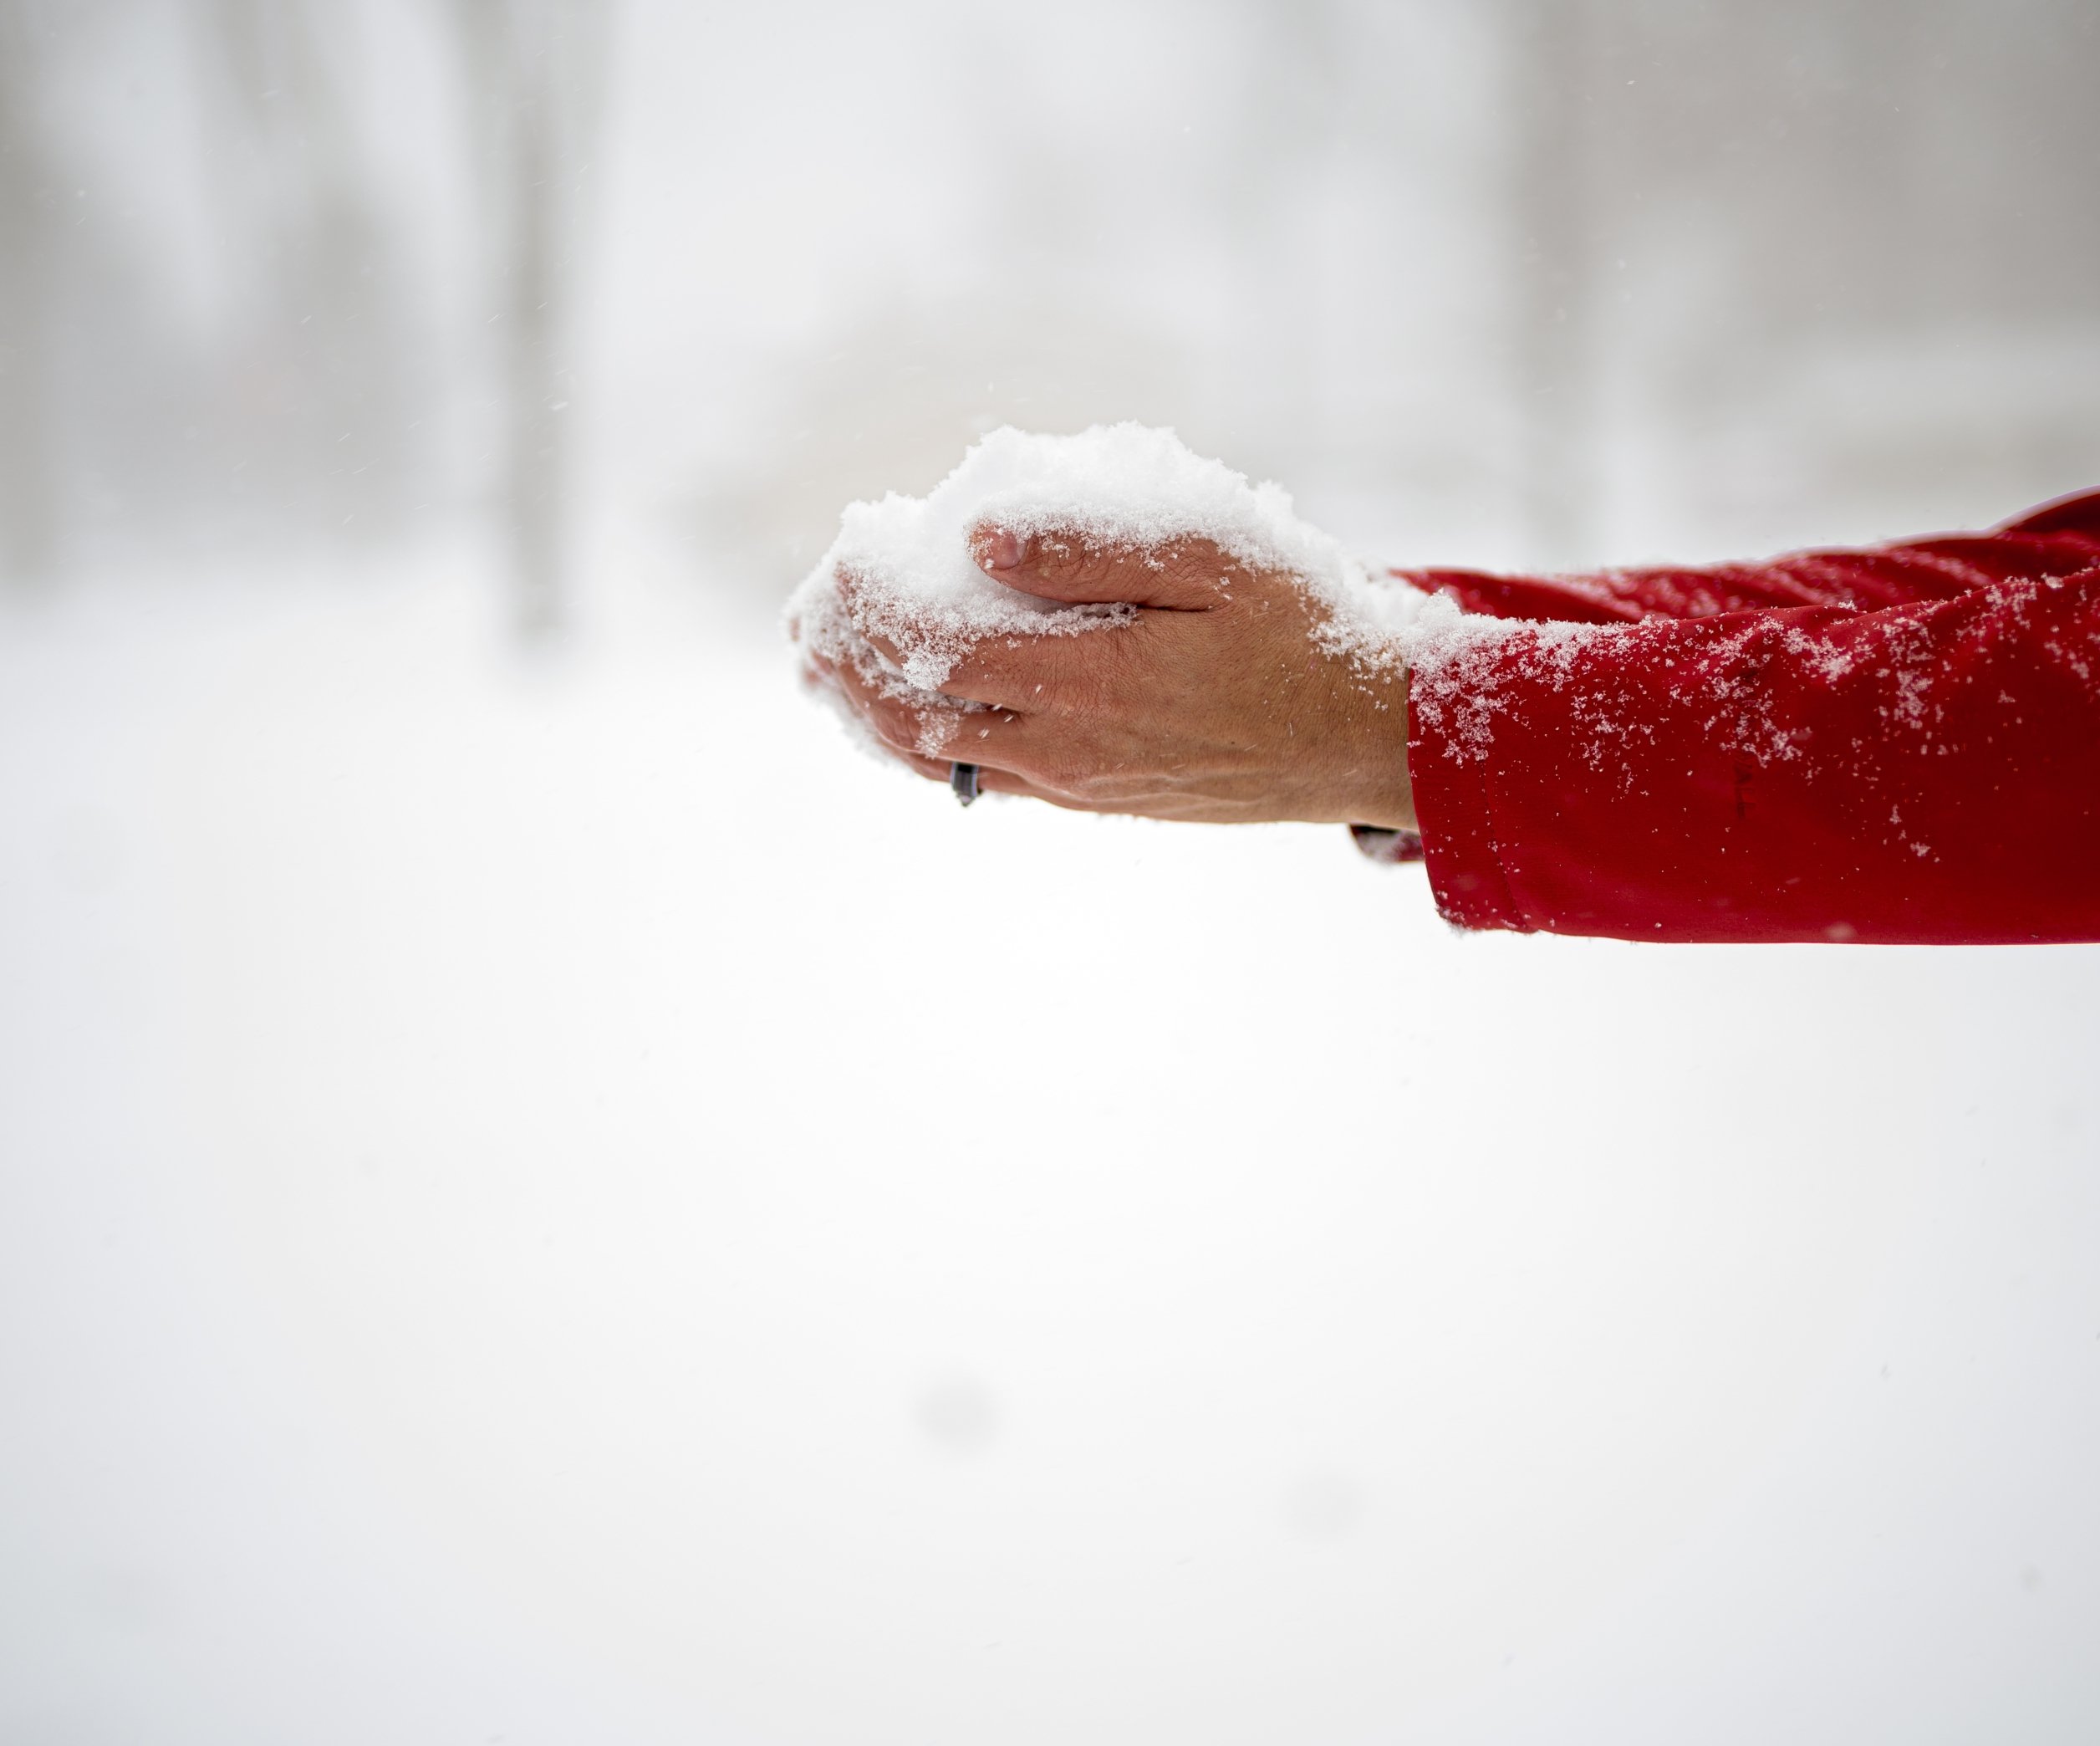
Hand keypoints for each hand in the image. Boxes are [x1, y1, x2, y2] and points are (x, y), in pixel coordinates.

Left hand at [810, 526, 1414, 828]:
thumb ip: (1092, 544)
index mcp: (1086, 679)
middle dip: (848, 659)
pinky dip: (921, 746)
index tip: (841, 551)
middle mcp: (1064, 744)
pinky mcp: (1094, 796)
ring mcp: (1076, 780)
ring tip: (823, 667)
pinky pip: (981, 778)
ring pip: (937, 755)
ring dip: (869, 709)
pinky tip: (902, 720)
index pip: (934, 640)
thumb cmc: (1301, 628)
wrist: (1366, 738)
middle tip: (804, 614)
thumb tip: (976, 530)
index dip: (872, 598)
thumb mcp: (1214, 556)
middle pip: (915, 707)